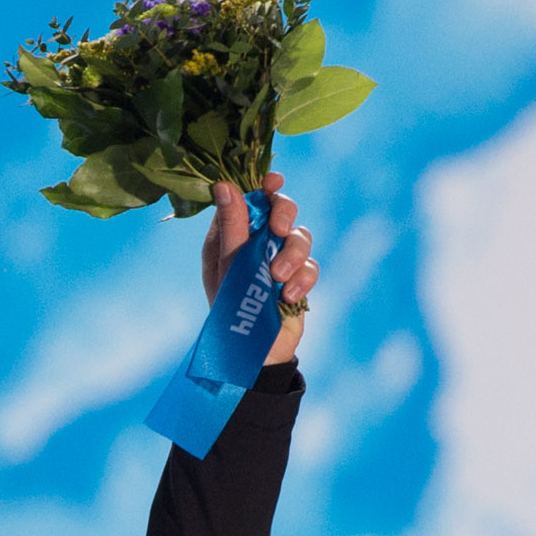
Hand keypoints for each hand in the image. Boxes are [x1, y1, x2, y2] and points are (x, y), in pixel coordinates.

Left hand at [200, 171, 316, 366]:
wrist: (255, 355)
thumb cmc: (229, 312)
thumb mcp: (228, 267)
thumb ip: (232, 227)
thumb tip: (224, 185)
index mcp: (230, 236)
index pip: (248, 198)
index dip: (261, 185)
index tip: (272, 181)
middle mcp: (255, 242)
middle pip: (280, 208)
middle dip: (284, 213)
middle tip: (278, 228)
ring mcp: (278, 259)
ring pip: (299, 235)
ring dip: (292, 254)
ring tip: (278, 279)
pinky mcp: (297, 278)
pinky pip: (310, 264)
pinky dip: (302, 279)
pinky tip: (288, 297)